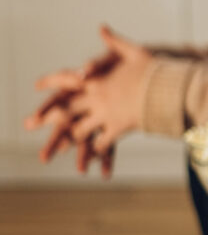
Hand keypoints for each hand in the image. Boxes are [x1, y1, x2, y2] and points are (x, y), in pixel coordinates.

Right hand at [24, 25, 148, 176]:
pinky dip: (107, 159)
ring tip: (81, 171)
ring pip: (86, 140)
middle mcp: (87, 106)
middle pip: (67, 126)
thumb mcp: (112, 60)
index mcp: (80, 89)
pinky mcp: (115, 126)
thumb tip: (86, 69)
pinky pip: (108, 144)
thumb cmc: (125, 64)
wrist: (148, 72)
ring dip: (83, 156)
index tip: (31, 123)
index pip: (58, 100)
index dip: (45, 111)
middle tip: (44, 158)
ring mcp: (99, 118)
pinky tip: (106, 174)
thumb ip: (97, 64)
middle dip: (56, 142)